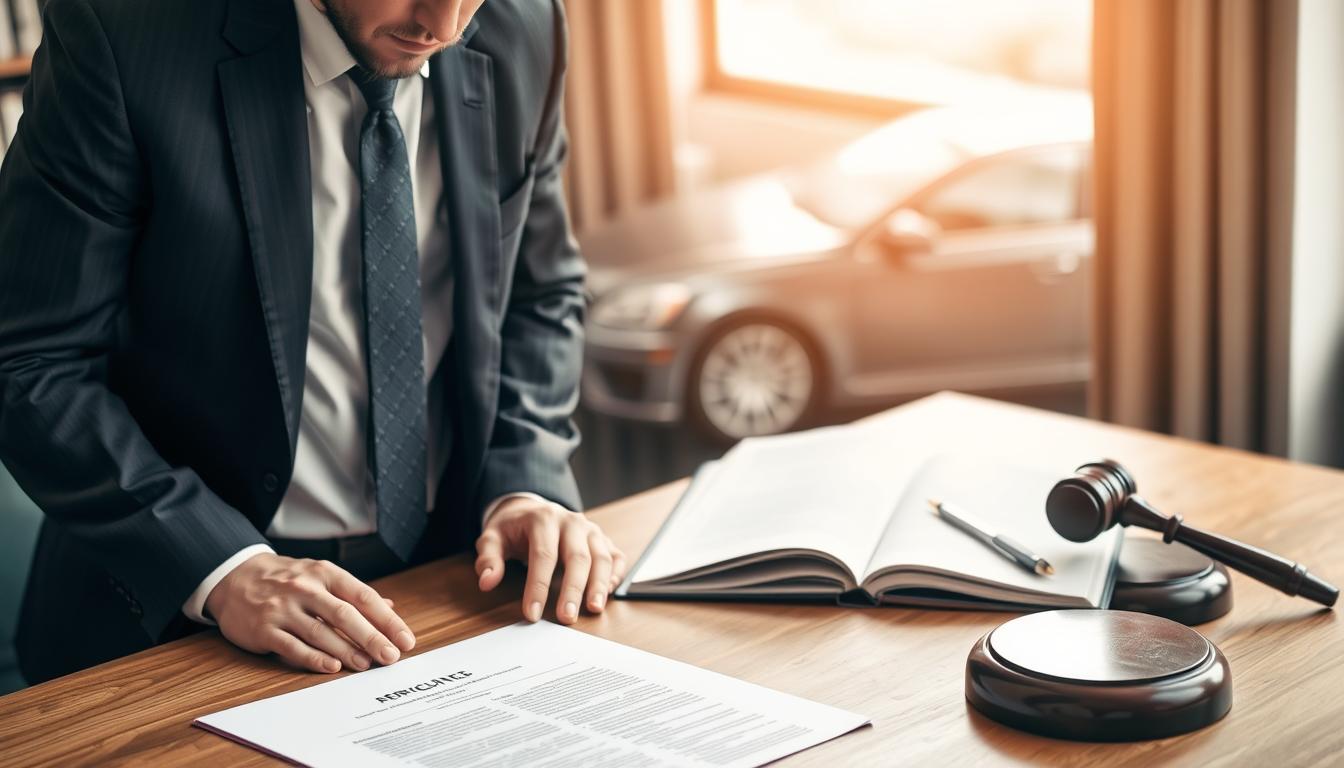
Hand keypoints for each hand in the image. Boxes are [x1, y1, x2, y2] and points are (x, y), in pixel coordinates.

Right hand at [205, 553, 415, 673]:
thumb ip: (353, 594)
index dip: (387, 620)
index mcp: (325, 574)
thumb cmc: (287, 579)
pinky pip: (292, 646)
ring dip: (347, 651)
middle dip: (372, 638)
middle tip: (391, 656)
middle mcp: (306, 589)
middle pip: (346, 615)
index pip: (363, 597)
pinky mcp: (265, 629)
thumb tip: (390, 607)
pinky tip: (332, 667)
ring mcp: (284, 608)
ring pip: (321, 632)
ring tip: (367, 665)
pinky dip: (313, 658)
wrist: (235, 577)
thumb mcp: (321, 577)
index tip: (405, 639)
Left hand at [474, 497, 626, 623]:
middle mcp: (572, 522)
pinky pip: (616, 557)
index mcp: (543, 519)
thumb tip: (487, 582)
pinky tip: (608, 593)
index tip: (531, 613)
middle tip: (566, 617)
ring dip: (600, 585)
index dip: (538, 586)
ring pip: (602, 557)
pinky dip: (616, 575)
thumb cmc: (513, 528)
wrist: (531, 509)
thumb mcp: (492, 537)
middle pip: (578, 557)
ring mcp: (591, 530)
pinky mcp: (603, 539)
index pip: (543, 555)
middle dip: (573, 589)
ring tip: (594, 609)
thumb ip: (488, 558)